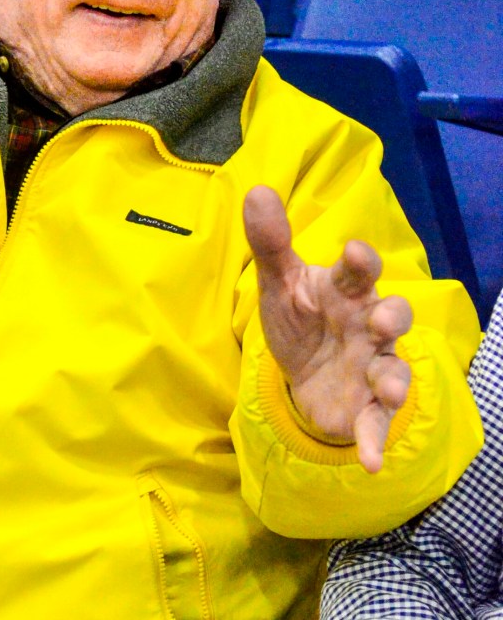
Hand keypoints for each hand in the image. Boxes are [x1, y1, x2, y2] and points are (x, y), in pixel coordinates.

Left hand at [243, 185, 412, 472]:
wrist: (300, 370)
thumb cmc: (299, 316)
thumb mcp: (278, 282)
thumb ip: (270, 242)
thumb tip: (256, 190)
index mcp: (345, 290)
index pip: (359, 270)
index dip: (361, 261)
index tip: (353, 252)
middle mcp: (367, 325)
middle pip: (392, 316)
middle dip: (392, 316)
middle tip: (382, 318)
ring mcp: (372, 366)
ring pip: (394, 369)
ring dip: (394, 380)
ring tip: (387, 390)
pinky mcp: (366, 406)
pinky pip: (376, 423)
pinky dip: (375, 440)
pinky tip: (370, 460)